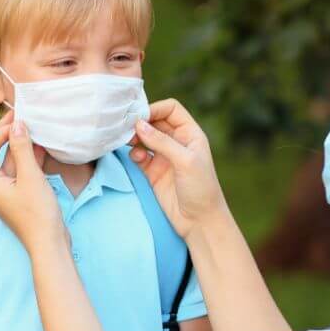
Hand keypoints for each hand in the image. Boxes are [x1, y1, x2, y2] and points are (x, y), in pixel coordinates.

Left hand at [0, 115, 65, 251]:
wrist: (50, 244)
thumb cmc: (38, 214)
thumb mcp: (30, 176)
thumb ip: (22, 148)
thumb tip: (16, 124)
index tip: (17, 120)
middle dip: (10, 135)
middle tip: (25, 118)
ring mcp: (7, 192)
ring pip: (11, 162)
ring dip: (22, 146)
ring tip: (36, 129)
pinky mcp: (20, 196)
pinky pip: (21, 171)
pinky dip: (29, 159)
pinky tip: (42, 148)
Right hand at [128, 100, 226, 238]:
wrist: (200, 221)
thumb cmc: (201, 188)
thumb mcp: (185, 161)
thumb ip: (162, 142)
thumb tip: (139, 124)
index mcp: (190, 134)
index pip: (171, 109)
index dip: (155, 109)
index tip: (139, 116)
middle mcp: (177, 142)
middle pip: (154, 121)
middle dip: (141, 123)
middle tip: (127, 128)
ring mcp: (164, 157)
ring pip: (144, 138)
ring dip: (134, 137)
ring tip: (128, 141)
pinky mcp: (153, 172)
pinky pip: (139, 156)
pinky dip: (134, 154)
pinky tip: (136, 158)